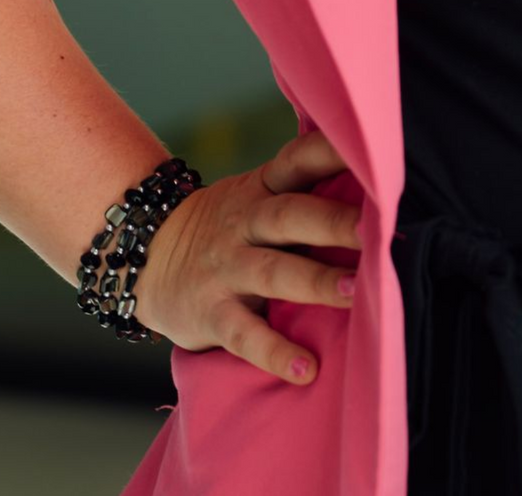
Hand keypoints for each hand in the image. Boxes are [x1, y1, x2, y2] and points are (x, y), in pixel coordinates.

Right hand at [130, 128, 362, 384]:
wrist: (145, 256)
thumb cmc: (226, 225)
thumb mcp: (253, 194)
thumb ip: (301, 190)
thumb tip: (373, 187)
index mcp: (261, 189)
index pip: (296, 160)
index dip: (329, 152)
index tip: (370, 151)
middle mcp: (245, 223)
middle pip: (292, 216)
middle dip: (333, 221)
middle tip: (376, 228)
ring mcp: (226, 268)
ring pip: (275, 273)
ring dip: (317, 282)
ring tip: (356, 292)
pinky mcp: (211, 313)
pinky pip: (245, 335)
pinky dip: (274, 352)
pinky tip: (306, 369)